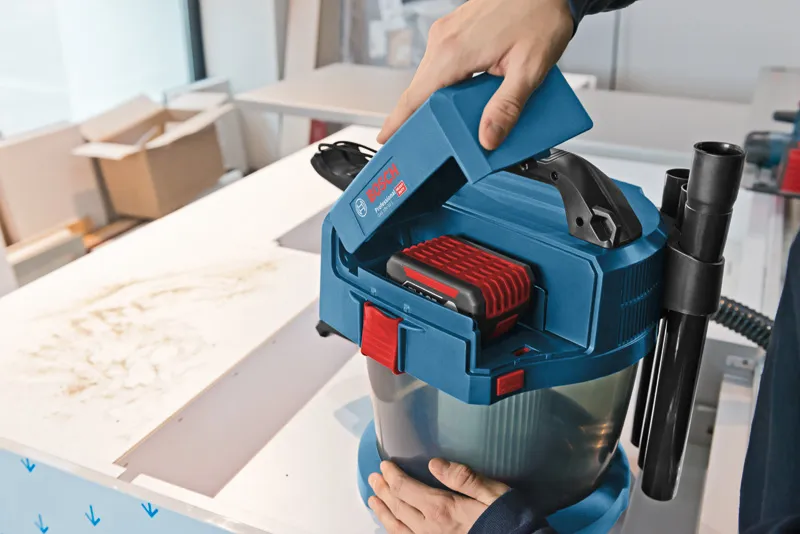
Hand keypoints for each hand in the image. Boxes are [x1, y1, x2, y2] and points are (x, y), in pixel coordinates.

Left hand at [368, 459, 508, 533]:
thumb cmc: (508, 519)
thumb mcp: (492, 492)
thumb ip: (463, 477)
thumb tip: (434, 463)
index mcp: (442, 509)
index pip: (406, 489)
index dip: (392, 476)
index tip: (384, 466)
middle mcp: (430, 529)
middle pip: (398, 507)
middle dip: (384, 491)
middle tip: (374, 478)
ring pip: (398, 528)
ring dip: (383, 512)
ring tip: (374, 501)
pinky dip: (395, 532)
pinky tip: (392, 527)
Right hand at [377, 0, 573, 150]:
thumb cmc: (541, 16)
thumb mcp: (530, 70)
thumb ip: (506, 108)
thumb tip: (488, 137)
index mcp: (454, 52)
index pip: (414, 96)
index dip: (399, 122)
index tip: (387, 138)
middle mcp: (444, 40)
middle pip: (421, 91)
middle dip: (425, 118)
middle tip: (434, 142)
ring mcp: (448, 34)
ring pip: (432, 78)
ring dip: (440, 101)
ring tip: (457, 122)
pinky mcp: (456, 31)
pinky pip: (443, 65)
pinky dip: (449, 85)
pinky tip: (468, 97)